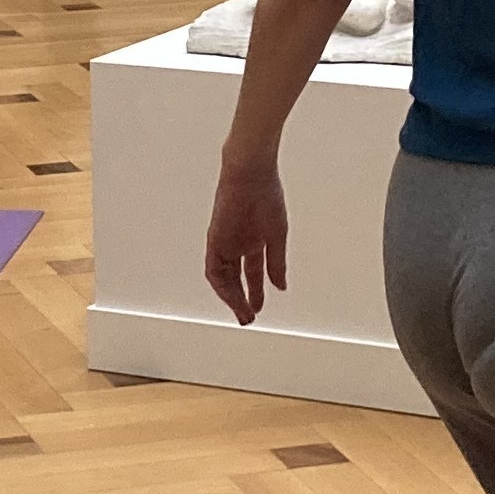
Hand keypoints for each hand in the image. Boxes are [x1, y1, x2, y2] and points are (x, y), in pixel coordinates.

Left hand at [203, 155, 288, 325]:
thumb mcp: (276, 236)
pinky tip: (232, 297)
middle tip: (249, 319)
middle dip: (242, 301)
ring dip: (232, 298)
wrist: (251, 174)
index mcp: (253, 242)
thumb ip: (276, 263)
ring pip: (223, 279)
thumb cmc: (267, 197)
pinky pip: (214, 270)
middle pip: (235, 281)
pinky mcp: (214, 240)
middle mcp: (236, 245)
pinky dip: (222, 285)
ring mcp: (224, 243)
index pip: (252, 274)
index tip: (260, 309)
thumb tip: (280, 287)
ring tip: (244, 314)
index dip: (255, 293)